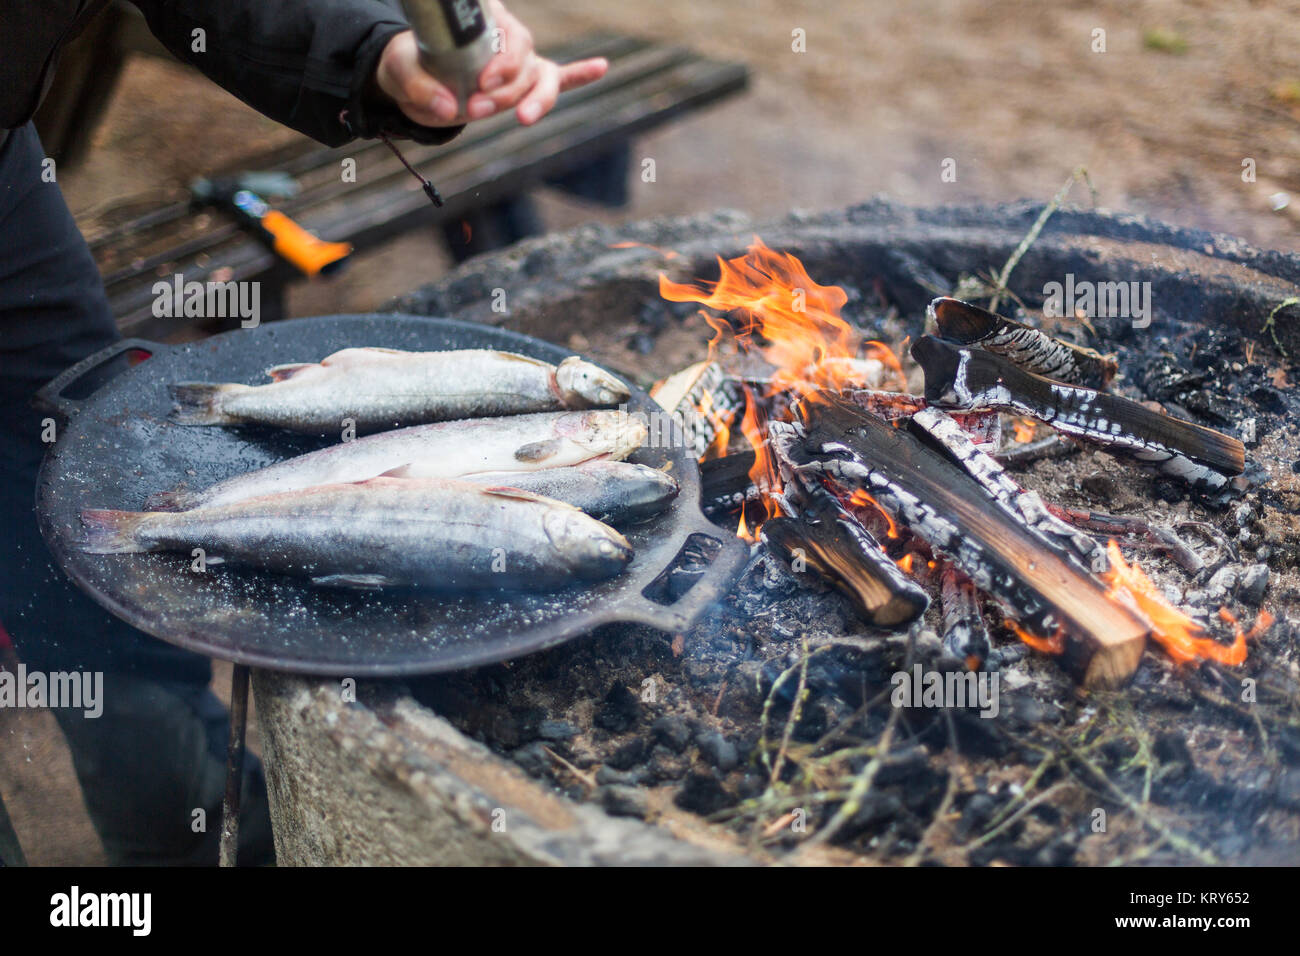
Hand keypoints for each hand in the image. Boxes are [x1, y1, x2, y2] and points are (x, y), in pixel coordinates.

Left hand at [374, 1, 607, 127]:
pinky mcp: (525, 82)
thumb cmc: (408, 66)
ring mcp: (521, 59)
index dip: (503, 61)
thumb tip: (448, 107)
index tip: (482, 82)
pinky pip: (560, 78)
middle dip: (506, 91)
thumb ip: (419, 87)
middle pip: (525, 63)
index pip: (509, 35)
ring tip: (521, 119)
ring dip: (530, 101)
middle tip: (475, 109)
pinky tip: (601, 67)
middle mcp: (506, 36)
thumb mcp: (400, 71)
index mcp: (482, 20)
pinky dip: (580, 75)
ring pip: (538, 80)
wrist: (414, 80)